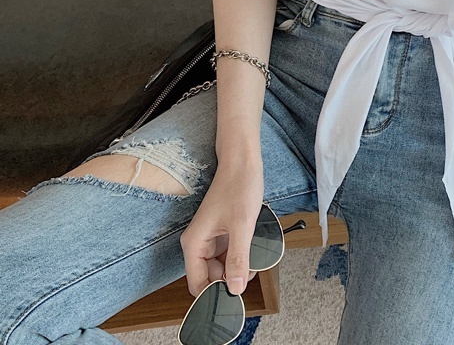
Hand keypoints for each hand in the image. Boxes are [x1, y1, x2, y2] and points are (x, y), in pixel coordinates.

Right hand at [180, 159, 264, 296]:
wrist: (243, 161)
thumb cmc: (239, 185)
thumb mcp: (242, 225)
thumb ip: (238, 258)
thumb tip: (235, 288)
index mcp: (194, 244)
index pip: (198, 285)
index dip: (215, 295)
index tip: (235, 296)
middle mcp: (198, 244)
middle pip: (211, 278)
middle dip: (231, 278)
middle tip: (252, 270)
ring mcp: (211, 239)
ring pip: (223, 267)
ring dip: (239, 266)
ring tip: (256, 254)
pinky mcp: (222, 233)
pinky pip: (230, 254)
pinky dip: (242, 255)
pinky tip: (254, 247)